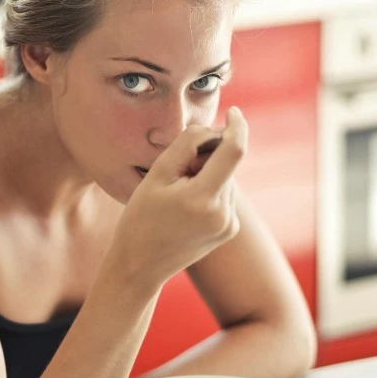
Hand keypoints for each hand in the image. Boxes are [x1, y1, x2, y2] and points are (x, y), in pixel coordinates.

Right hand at [108, 107, 248, 288]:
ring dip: (209, 174)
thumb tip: (213, 129)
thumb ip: (188, 144)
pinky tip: (187, 207)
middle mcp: (223, 213)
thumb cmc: (141, 217)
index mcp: (203, 198)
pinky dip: (210, 190)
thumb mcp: (157, 174)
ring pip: (227, 179)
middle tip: (178, 172)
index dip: (236, 127)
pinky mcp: (229, 230)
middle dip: (209, 156)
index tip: (234, 112)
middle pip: (228, 165)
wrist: (140, 265)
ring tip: (178, 194)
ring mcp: (229, 224)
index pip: (234, 150)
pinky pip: (225, 196)